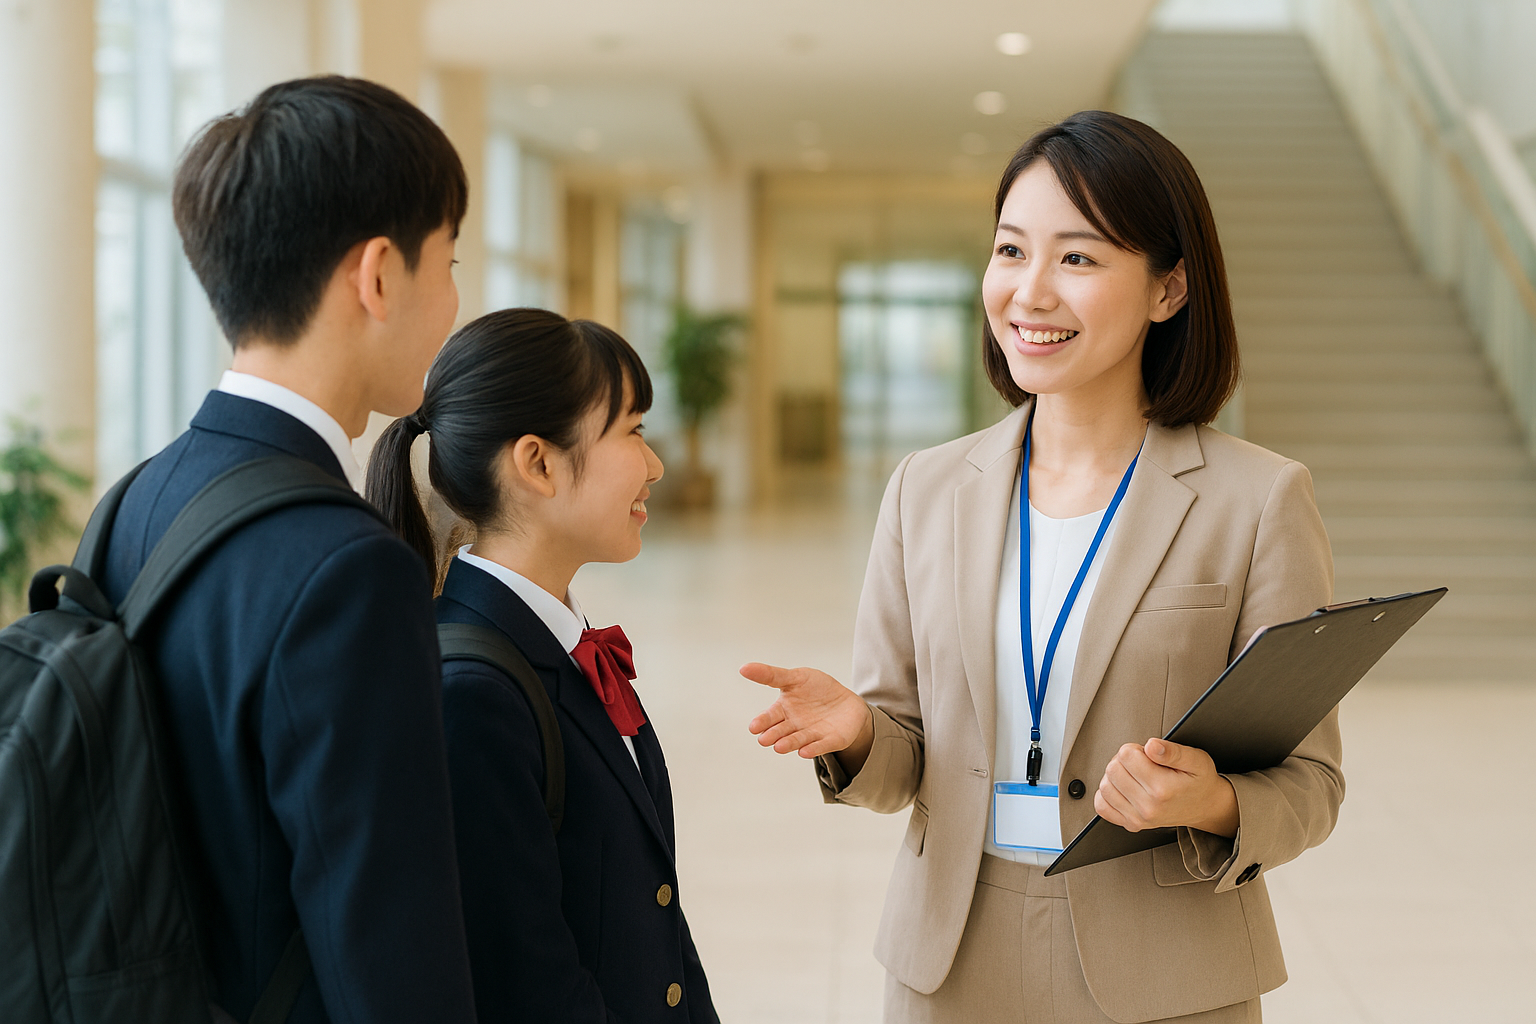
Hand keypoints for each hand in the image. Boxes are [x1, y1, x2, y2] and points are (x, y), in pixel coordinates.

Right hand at [741, 662, 873, 766]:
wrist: (846, 701)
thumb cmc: (817, 689)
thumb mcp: (795, 677)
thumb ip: (770, 675)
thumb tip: (744, 668)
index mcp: (784, 711)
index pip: (769, 718)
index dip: (762, 722)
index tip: (753, 727)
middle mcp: (795, 726)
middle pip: (782, 732)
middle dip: (773, 736)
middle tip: (764, 740)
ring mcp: (812, 735)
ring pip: (798, 740)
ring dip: (789, 744)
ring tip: (779, 746)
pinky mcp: (830, 741)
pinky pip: (821, 745)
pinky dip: (813, 749)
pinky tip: (804, 752)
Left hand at [1094, 738, 1238, 837]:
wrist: (1206, 806)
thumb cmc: (1199, 781)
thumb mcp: (1196, 759)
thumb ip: (1172, 751)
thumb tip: (1151, 746)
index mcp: (1163, 789)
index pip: (1126, 755)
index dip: (1136, 749)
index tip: (1148, 755)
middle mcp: (1149, 807)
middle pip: (1113, 769)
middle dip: (1125, 760)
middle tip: (1143, 764)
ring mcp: (1138, 819)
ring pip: (1105, 786)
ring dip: (1116, 776)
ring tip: (1135, 776)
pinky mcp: (1131, 825)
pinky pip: (1102, 806)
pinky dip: (1108, 795)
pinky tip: (1124, 789)